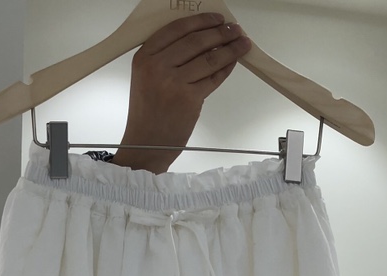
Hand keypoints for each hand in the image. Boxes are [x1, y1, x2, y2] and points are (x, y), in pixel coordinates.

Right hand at [112, 13, 251, 173]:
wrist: (145, 145)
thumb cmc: (147, 115)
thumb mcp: (144, 79)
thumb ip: (164, 58)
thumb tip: (200, 39)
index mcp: (144, 58)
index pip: (177, 29)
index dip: (201, 21)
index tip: (216, 19)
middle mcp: (158, 67)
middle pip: (196, 40)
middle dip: (220, 32)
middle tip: (234, 29)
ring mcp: (174, 83)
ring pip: (209, 58)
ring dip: (230, 48)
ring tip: (241, 43)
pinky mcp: (190, 98)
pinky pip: (214, 78)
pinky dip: (226, 68)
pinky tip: (232, 62)